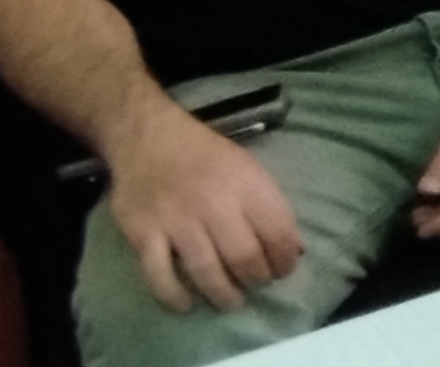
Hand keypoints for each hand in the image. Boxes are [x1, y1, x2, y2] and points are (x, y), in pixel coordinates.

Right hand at [100, 107, 305, 312]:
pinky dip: (173, 295)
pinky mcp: (143, 233)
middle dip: (257, 278)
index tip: (283, 270)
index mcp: (245, 184)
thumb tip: (295, 250)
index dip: (285, 259)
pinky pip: (159, 275)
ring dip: (224, 294)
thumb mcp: (248, 169)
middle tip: (256, 283)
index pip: (277, 232)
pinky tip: (185, 303)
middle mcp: (213, 203)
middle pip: (244, 256)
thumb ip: (270, 207)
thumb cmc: (205, 156)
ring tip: (231, 300)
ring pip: (206, 271)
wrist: (148, 137)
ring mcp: (176, 220)